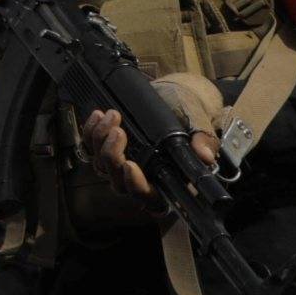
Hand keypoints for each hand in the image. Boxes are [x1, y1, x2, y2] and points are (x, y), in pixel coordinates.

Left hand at [80, 107, 217, 209]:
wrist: (177, 96)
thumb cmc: (190, 116)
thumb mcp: (202, 126)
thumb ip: (204, 141)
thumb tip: (204, 155)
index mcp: (168, 181)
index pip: (149, 198)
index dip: (137, 186)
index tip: (131, 166)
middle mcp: (143, 178)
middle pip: (118, 182)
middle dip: (113, 156)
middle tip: (118, 132)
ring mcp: (122, 165)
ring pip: (101, 164)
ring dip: (100, 141)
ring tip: (112, 117)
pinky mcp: (107, 149)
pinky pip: (91, 148)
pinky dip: (91, 132)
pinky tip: (98, 117)